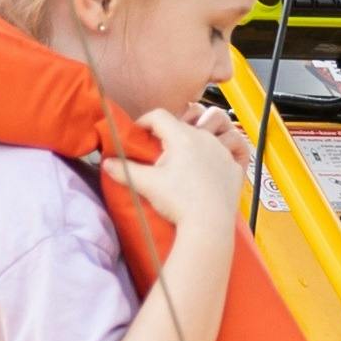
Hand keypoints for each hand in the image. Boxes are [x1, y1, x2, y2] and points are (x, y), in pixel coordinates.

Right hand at [132, 105, 249, 248]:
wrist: (209, 225)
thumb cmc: (178, 202)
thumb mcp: (147, 184)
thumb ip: (125, 170)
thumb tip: (105, 163)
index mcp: (182, 137)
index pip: (159, 116)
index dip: (145, 121)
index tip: (139, 134)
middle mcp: (205, 138)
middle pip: (181, 127)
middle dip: (167, 137)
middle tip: (157, 155)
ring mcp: (222, 151)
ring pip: (204, 139)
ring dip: (192, 147)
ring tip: (182, 165)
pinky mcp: (235, 168)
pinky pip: (224, 156)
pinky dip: (212, 160)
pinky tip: (204, 175)